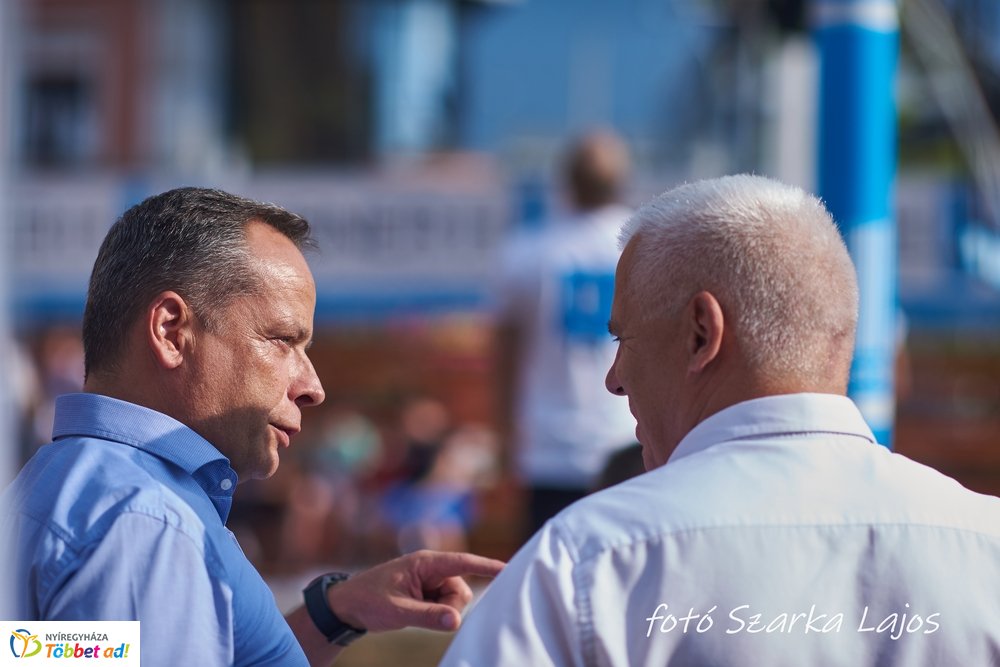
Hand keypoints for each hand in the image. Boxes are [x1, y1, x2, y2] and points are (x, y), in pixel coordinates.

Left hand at [326, 550, 504, 632]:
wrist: (349, 605)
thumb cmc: (369, 600)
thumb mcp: (396, 610)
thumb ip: (427, 615)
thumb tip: (456, 620)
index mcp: (425, 562)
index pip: (462, 562)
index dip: (487, 566)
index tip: (509, 569)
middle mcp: (432, 569)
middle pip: (462, 589)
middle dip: (450, 606)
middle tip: (423, 612)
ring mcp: (432, 581)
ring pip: (456, 600)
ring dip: (443, 611)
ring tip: (415, 611)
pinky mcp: (430, 593)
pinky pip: (447, 606)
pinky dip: (438, 614)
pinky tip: (418, 613)